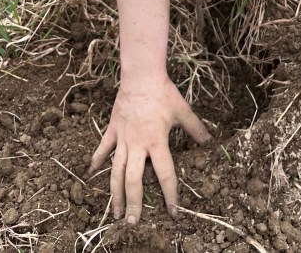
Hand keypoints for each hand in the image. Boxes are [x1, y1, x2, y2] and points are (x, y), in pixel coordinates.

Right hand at [90, 78, 210, 222]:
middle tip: (132, 223)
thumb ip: (195, 129)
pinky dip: (96, 160)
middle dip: (133, 203)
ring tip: (114, 211)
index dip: (170, 194)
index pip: (165, 174)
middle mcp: (138, 145)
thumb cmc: (163, 93)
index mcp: (157, 142)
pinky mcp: (113, 130)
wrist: (141, 76)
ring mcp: (123, 138)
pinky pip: (103, 148)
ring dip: (115, 192)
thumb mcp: (183, 111)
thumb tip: (210, 142)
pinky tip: (90, 173)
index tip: (172, 211)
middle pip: (133, 180)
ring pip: (116, 171)